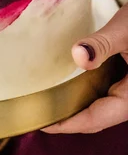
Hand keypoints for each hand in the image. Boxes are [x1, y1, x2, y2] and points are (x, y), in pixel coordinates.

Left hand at [43, 3, 127, 133]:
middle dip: (67, 117)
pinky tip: (64, 83)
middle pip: (96, 117)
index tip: (41, 122)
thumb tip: (78, 55)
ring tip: (44, 98)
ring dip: (74, 104)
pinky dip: (83, 91)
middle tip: (35, 111)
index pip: (97, 119)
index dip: (68, 124)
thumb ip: (102, 44)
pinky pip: (102, 93)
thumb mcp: (124, 30)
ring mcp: (127, 90)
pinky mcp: (124, 81)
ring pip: (99, 106)